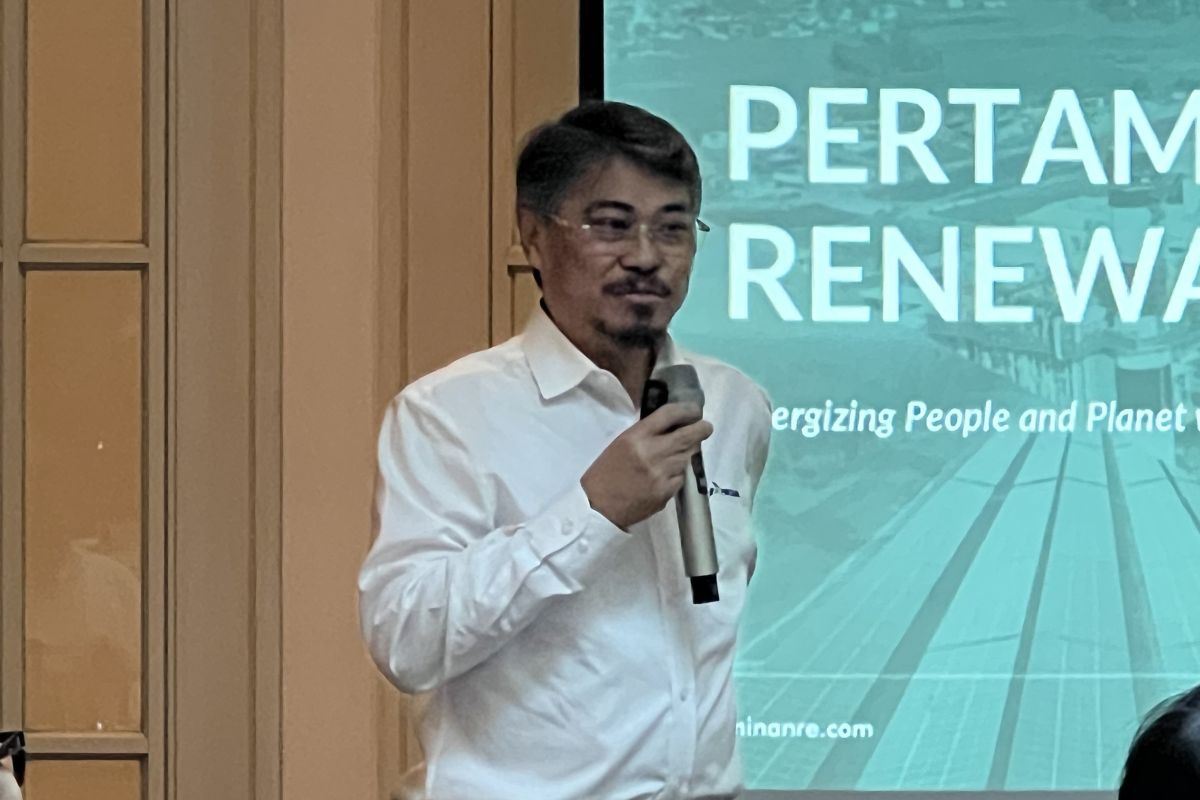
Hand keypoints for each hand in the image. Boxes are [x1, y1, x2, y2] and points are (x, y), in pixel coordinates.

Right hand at [581, 403, 712, 529]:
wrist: (597, 507)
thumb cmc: (604, 473)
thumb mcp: (620, 444)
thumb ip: (645, 434)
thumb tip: (671, 427)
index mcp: (636, 437)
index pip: (669, 414)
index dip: (687, 410)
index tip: (694, 411)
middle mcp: (651, 453)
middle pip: (687, 436)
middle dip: (701, 430)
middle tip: (706, 427)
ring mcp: (661, 474)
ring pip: (686, 458)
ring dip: (688, 452)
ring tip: (685, 450)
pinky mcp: (665, 493)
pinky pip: (680, 478)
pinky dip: (678, 474)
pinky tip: (669, 474)